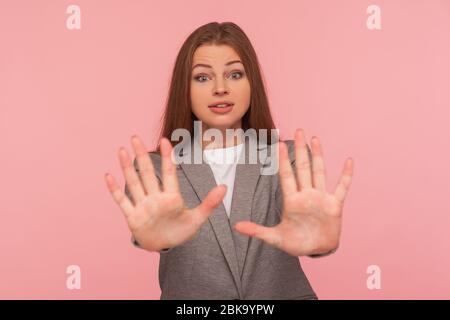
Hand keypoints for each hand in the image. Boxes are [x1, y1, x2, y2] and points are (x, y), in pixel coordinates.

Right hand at [105, 135, 226, 251]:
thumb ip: (210, 203)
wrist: (164, 246)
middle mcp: (155, 198)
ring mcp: (143, 206)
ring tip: (121, 150)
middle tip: (135, 137)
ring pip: (134, 183)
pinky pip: (122, 201)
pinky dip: (115, 189)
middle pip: (147, 173)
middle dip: (142, 155)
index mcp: (171, 197)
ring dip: (127, 168)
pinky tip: (108, 175)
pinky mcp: (133, 217)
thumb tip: (224, 187)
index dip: (166, 157)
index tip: (164, 141)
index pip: (168, 173)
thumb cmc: (180, 231)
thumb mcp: (198, 219)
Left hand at [234, 129, 353, 256]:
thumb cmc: (296, 243)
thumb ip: (257, 231)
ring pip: (320, 172)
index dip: (284, 160)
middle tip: (299, 131)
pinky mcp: (334, 205)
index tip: (280, 144)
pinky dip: (346, 175)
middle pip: (303, 168)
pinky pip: (342, 188)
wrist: (316, 251)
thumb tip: (236, 226)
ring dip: (318, 156)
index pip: (286, 176)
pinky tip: (349, 161)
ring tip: (315, 139)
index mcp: (292, 200)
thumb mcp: (275, 238)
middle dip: (300, 150)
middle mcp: (306, 195)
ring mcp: (321, 198)